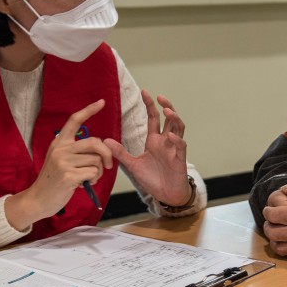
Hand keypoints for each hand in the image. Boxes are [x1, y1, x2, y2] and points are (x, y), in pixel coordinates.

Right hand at [5, 99, 111, 227]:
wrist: (38, 199)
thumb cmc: (54, 180)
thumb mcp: (60, 160)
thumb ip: (76, 151)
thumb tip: (101, 148)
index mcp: (59, 142)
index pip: (75, 120)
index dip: (89, 110)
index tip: (101, 102)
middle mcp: (61, 149)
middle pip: (95, 142)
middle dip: (106, 154)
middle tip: (108, 165)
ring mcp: (64, 162)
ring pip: (97, 160)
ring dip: (99, 171)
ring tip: (89, 178)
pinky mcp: (68, 176)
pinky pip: (94, 173)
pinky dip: (94, 180)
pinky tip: (84, 184)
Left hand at [104, 89, 191, 205]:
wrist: (166, 195)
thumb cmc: (152, 179)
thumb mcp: (133, 165)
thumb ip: (120, 152)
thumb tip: (105, 140)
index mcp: (154, 141)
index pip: (153, 118)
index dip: (150, 105)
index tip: (145, 91)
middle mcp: (165, 142)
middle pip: (169, 119)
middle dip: (166, 106)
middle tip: (160, 97)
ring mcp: (174, 149)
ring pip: (178, 128)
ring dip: (174, 118)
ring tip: (167, 111)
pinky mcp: (180, 159)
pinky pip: (181, 146)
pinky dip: (176, 140)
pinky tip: (170, 135)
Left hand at [261, 179, 286, 259]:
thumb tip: (284, 189)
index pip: (273, 215)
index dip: (268, 211)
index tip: (269, 209)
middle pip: (271, 231)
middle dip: (268, 224)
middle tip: (272, 220)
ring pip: (277, 245)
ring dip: (273, 238)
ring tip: (277, 231)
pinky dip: (282, 248)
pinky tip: (285, 241)